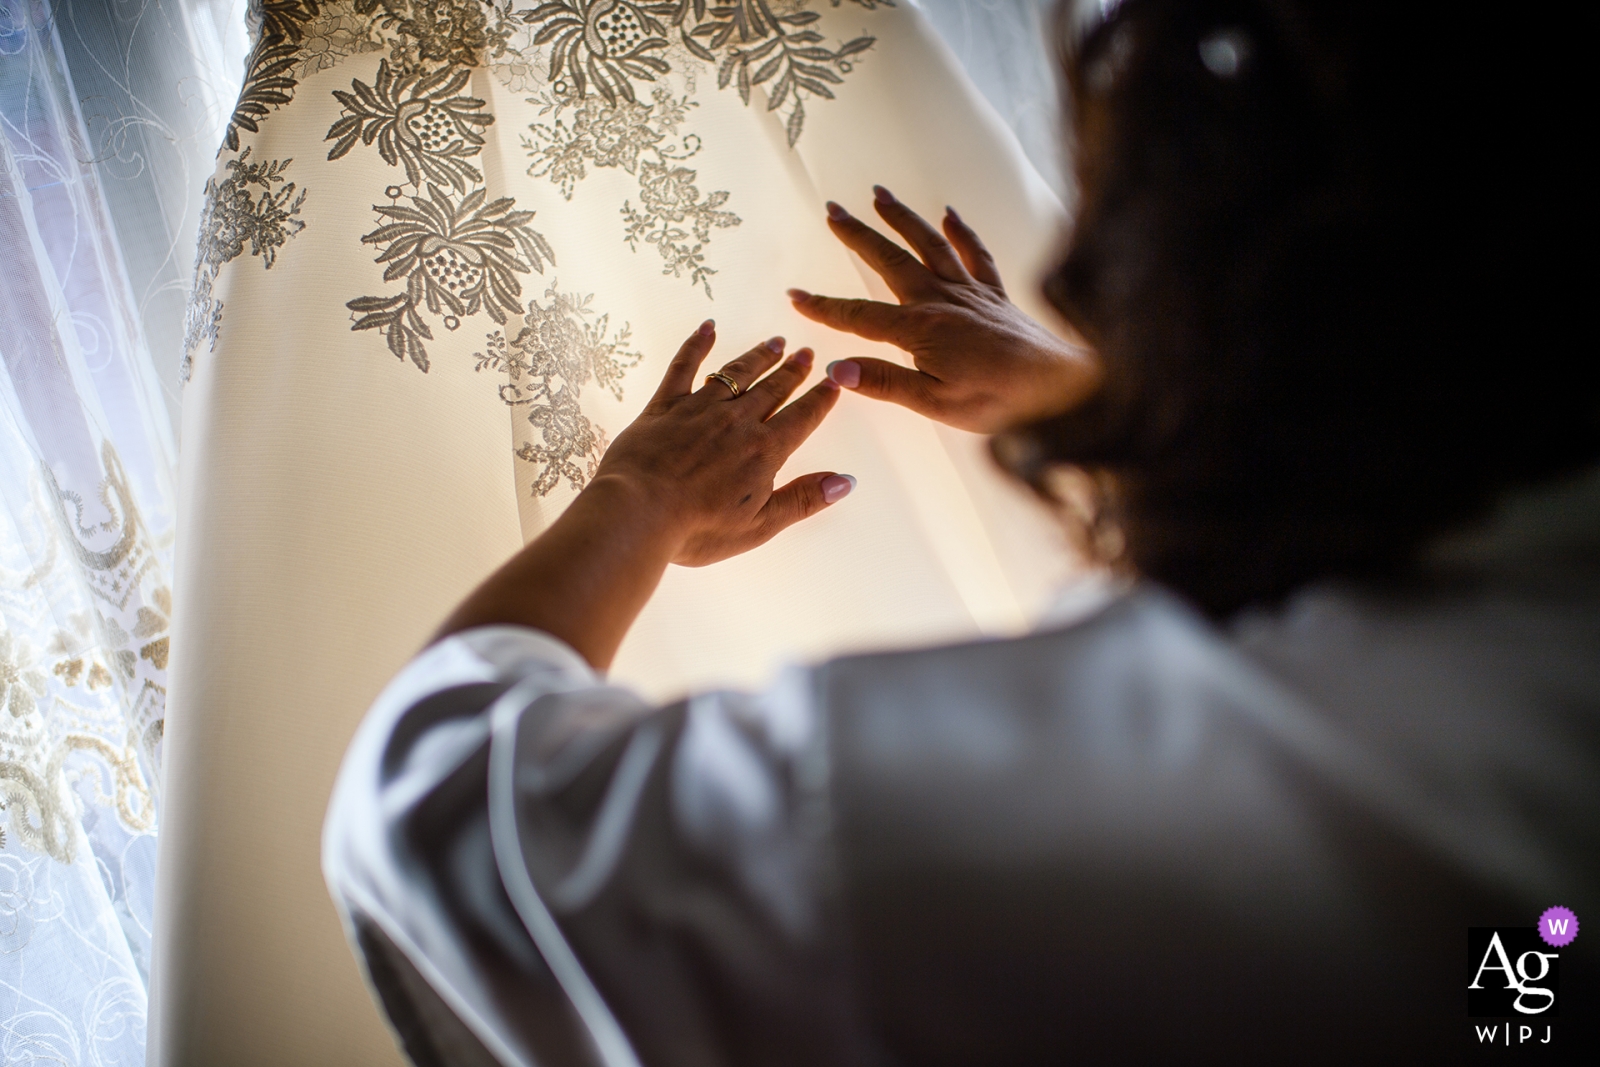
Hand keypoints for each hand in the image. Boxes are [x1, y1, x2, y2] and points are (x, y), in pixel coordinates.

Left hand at [593, 323, 848, 566]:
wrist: (638, 512)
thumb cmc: (698, 527)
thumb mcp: (761, 525)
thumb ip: (804, 500)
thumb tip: (846, 481)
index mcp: (764, 451)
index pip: (802, 418)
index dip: (820, 399)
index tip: (834, 381)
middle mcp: (737, 421)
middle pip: (772, 389)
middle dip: (792, 371)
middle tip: (806, 353)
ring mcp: (700, 409)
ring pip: (737, 373)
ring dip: (758, 356)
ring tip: (775, 342)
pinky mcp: (665, 405)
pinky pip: (684, 366)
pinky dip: (697, 344)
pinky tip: (707, 327)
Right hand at [789, 186, 1098, 433]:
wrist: (1061, 388)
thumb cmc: (1002, 401)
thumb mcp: (937, 404)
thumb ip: (886, 383)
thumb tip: (836, 370)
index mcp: (920, 330)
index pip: (859, 317)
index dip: (824, 307)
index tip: (794, 296)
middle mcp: (941, 301)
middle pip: (890, 261)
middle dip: (857, 235)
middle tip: (832, 210)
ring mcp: (970, 293)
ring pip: (928, 245)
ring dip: (902, 219)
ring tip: (878, 194)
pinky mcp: (995, 295)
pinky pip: (976, 255)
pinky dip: (961, 232)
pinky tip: (949, 215)